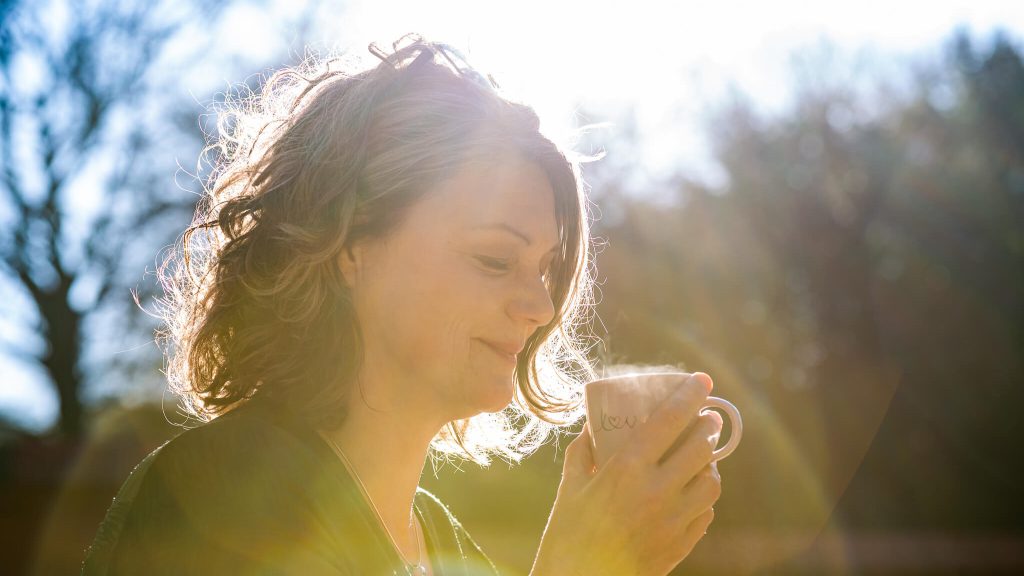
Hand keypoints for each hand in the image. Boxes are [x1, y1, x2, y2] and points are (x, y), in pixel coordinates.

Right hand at [531, 373, 723, 575]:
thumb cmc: (567, 537)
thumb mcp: (568, 489)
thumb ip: (582, 453)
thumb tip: (592, 427)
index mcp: (626, 470)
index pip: (669, 420)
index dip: (689, 395)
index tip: (702, 380)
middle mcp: (656, 491)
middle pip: (700, 447)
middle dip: (707, 426)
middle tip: (705, 418)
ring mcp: (673, 520)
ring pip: (711, 481)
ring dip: (709, 463)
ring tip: (700, 456)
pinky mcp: (680, 544)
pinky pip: (705, 513)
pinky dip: (703, 497)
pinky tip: (691, 492)